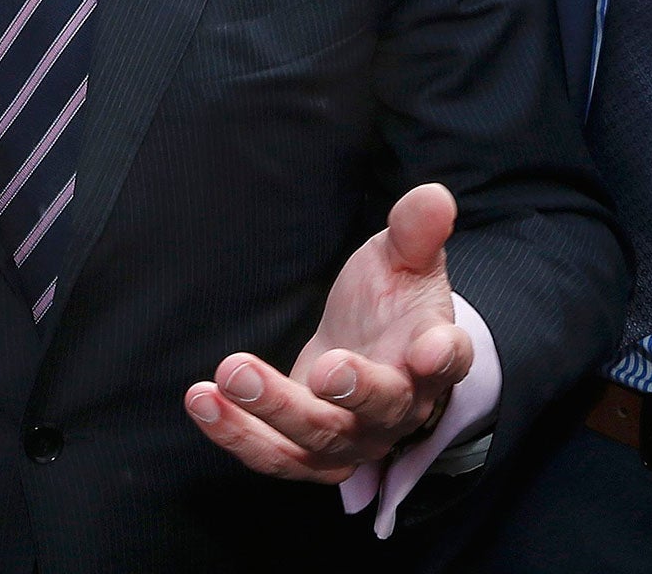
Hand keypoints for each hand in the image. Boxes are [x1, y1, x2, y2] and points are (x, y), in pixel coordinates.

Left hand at [185, 182, 472, 482]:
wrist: (369, 347)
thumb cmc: (391, 299)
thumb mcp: (404, 258)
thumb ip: (416, 231)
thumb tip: (434, 195)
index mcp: (432, 356)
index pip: (449, 360)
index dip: (443, 356)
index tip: (430, 349)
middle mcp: (399, 407)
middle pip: (379, 410)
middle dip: (350, 392)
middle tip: (321, 368)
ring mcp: (354, 437)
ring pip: (318, 440)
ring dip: (273, 412)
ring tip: (229, 375)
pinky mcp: (308, 451)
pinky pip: (275, 456)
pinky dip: (237, 434)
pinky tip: (202, 400)